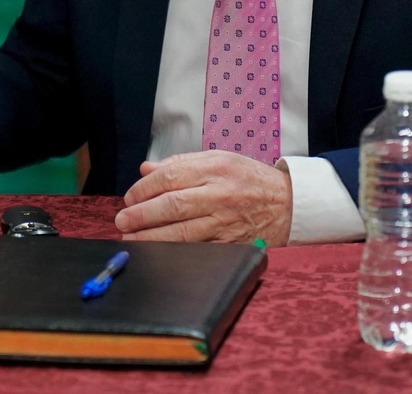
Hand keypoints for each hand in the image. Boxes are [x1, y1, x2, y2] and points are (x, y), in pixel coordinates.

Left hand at [115, 151, 292, 244]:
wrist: (289, 204)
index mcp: (215, 168)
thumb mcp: (219, 159)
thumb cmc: (250, 180)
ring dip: (150, 237)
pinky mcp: (230, 244)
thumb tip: (146, 169)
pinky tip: (157, 252)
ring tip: (131, 238)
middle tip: (122, 220)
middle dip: (140, 214)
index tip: (129, 197)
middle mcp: (220, 194)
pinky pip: (196, 249)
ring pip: (181, 232)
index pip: (169, 176)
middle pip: (171, 205)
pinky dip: (174, 252)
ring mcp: (225, 222)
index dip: (143, 188)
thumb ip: (182, 163)